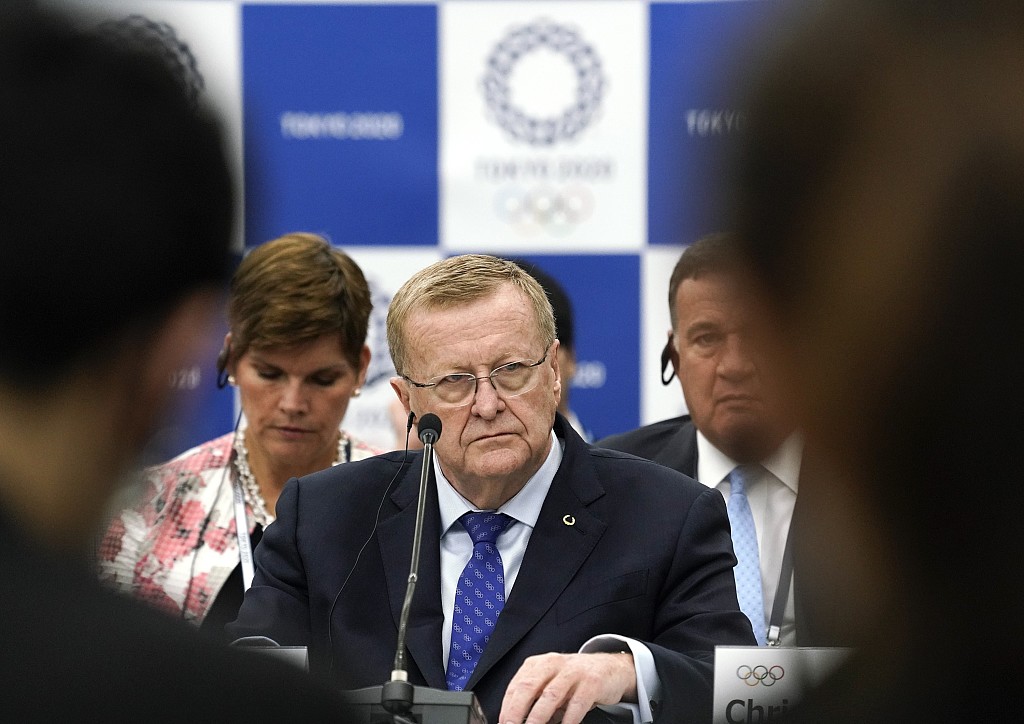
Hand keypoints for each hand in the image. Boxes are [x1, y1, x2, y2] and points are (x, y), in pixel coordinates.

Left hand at [498, 651, 636, 723]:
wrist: (610, 668)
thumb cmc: (575, 678)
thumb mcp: (551, 683)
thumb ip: (535, 700)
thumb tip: (517, 721)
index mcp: (539, 664)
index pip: (516, 684)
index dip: (506, 706)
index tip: (502, 723)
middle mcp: (553, 664)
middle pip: (529, 686)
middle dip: (516, 711)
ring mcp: (573, 671)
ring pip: (550, 695)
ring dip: (538, 717)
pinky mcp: (591, 682)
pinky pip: (577, 704)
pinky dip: (568, 720)